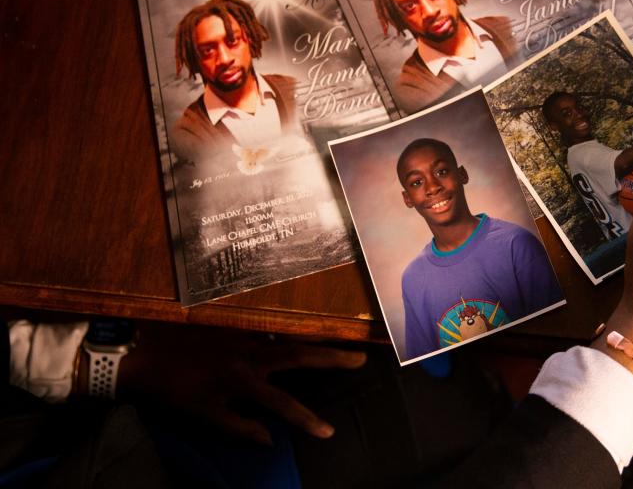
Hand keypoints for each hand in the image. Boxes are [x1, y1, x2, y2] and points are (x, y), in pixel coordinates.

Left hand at [117, 325, 365, 445]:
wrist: (143, 354)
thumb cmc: (172, 391)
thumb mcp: (203, 416)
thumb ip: (239, 427)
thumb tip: (270, 438)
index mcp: (243, 379)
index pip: (284, 405)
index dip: (308, 420)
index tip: (329, 431)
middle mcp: (250, 353)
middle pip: (300, 355)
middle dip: (332, 358)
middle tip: (360, 357)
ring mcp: (243, 334)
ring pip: (286, 335)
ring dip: (314, 338)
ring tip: (340, 341)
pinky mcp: (234, 323)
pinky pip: (268, 326)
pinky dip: (288, 328)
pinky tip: (301, 327)